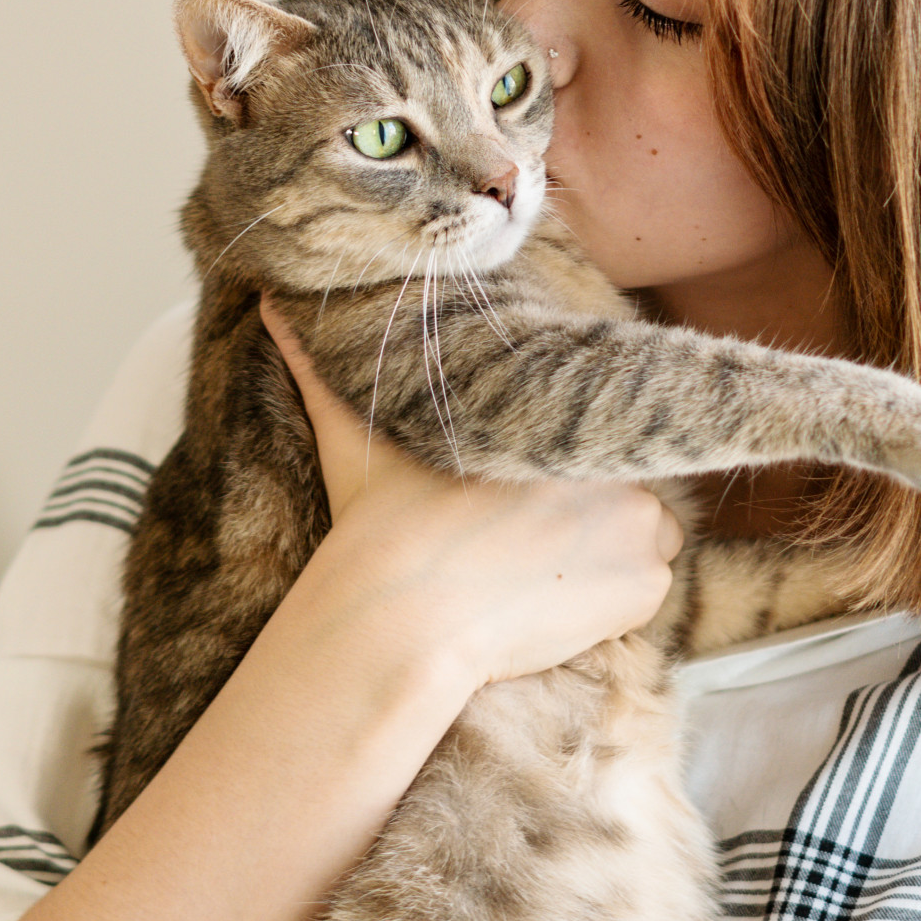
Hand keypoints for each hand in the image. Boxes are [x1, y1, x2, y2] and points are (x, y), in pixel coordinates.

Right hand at [259, 297, 682, 686]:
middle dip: (586, 502)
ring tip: (538, 569)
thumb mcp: (353, 431)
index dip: (568, 450)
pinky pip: (649, 589)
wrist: (405, 621)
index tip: (531, 483)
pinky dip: (615, 600)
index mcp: (554, 410)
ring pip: (642, 533)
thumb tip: (270, 300)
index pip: (595, 414)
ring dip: (610, 550)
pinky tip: (553, 602)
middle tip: (524, 534)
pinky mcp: (648, 586)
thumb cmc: (382, 525)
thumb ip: (323, 366)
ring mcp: (641, 521)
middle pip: (620, 476)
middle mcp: (613, 456)